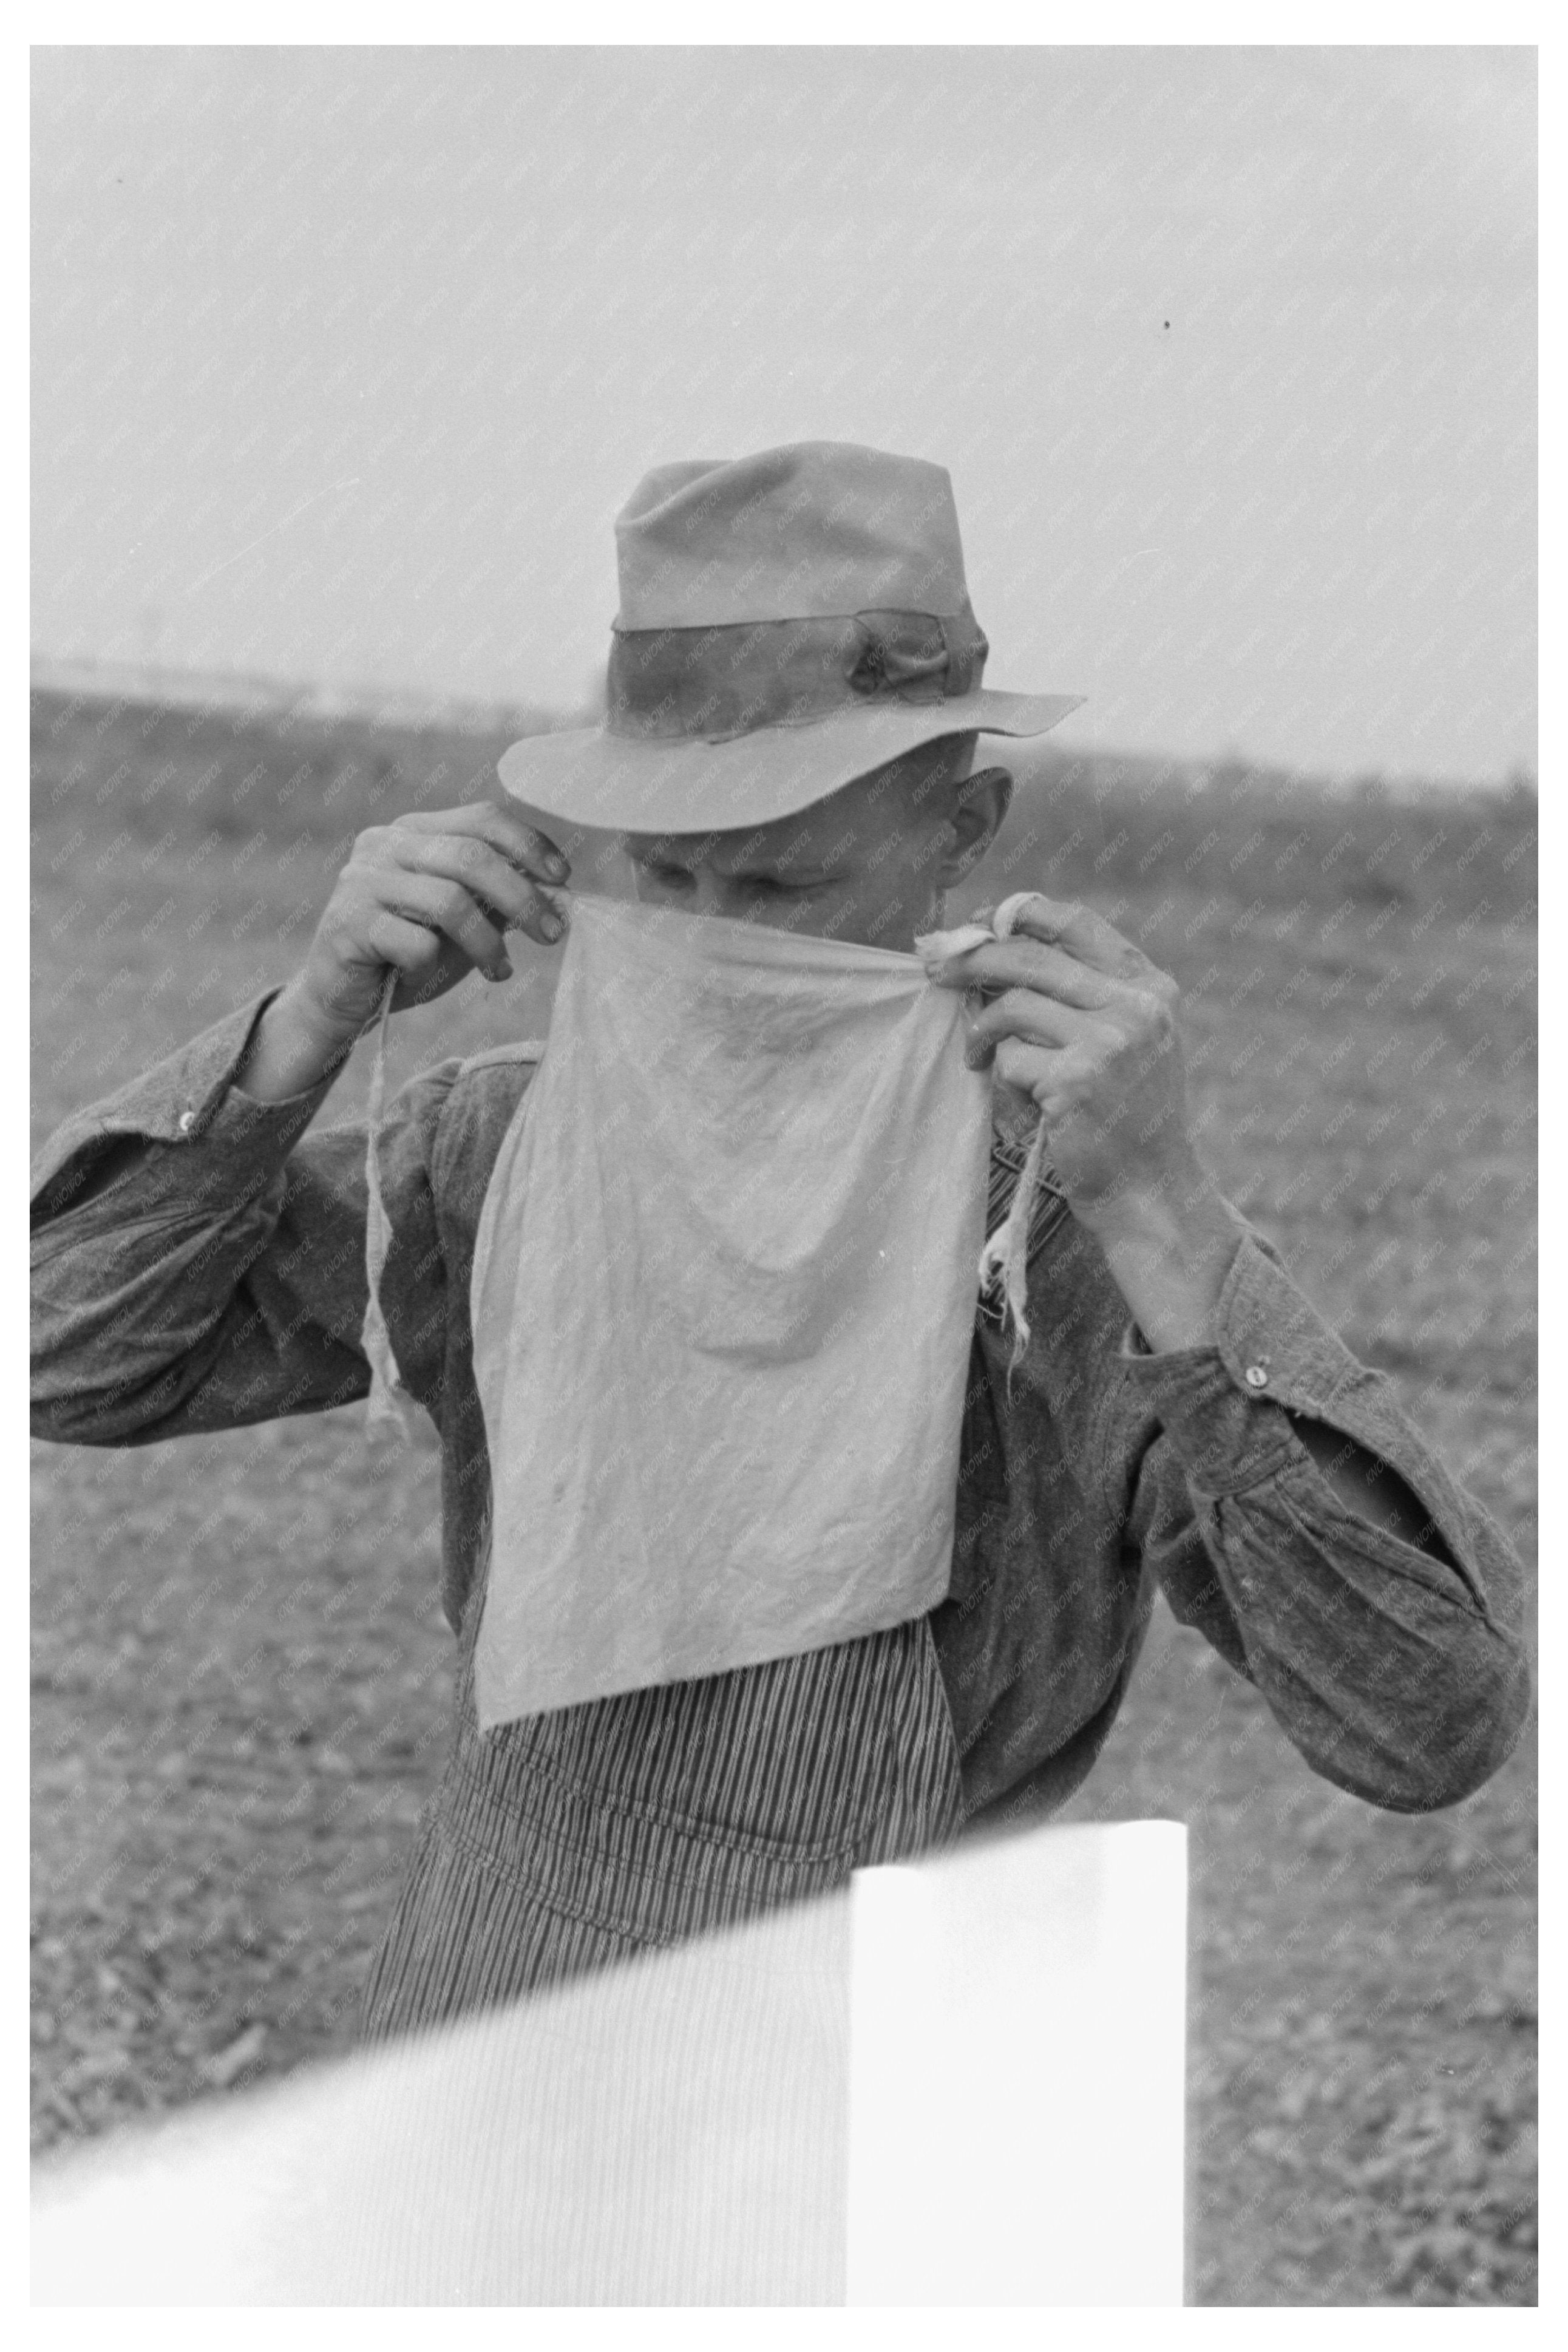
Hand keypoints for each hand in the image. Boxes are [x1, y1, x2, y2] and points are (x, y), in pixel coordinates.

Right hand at [235, 801, 569, 1100]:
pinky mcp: (348, 924)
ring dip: (487, 941)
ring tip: (500, 970)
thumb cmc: (407, 956)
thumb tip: (556, 891)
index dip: (529, 844)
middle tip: (551, 934)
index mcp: (414, 832)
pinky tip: (423, 977)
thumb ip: (498, 898)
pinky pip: (415, 943)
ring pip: (449, 900)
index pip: (481, 818)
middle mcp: (384, 844)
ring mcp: (361, 881)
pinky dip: (432, 966)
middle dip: (522, 897)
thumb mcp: (463, 922)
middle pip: (471, 856)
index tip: (563, 879)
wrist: (340, 1000)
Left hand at [931, 893, 1241, 1348]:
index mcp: (1149, 986)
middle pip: (1031, 957)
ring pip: (1013, 1006)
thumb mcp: (1127, 1042)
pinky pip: (1010, 1058)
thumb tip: (995, 949)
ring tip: (979, 1058)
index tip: (981, 924)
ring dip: (984, 1033)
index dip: (1019, 915)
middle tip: (936, 970)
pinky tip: (1022, 1103)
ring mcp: (1110, 1041)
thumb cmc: (1124, 1117)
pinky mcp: (1078, 1079)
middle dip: (973, 960)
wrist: (1150, 1189)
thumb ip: (1084, 995)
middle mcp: (1135, 1004)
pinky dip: (1004, 1080)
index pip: (1076, 922)